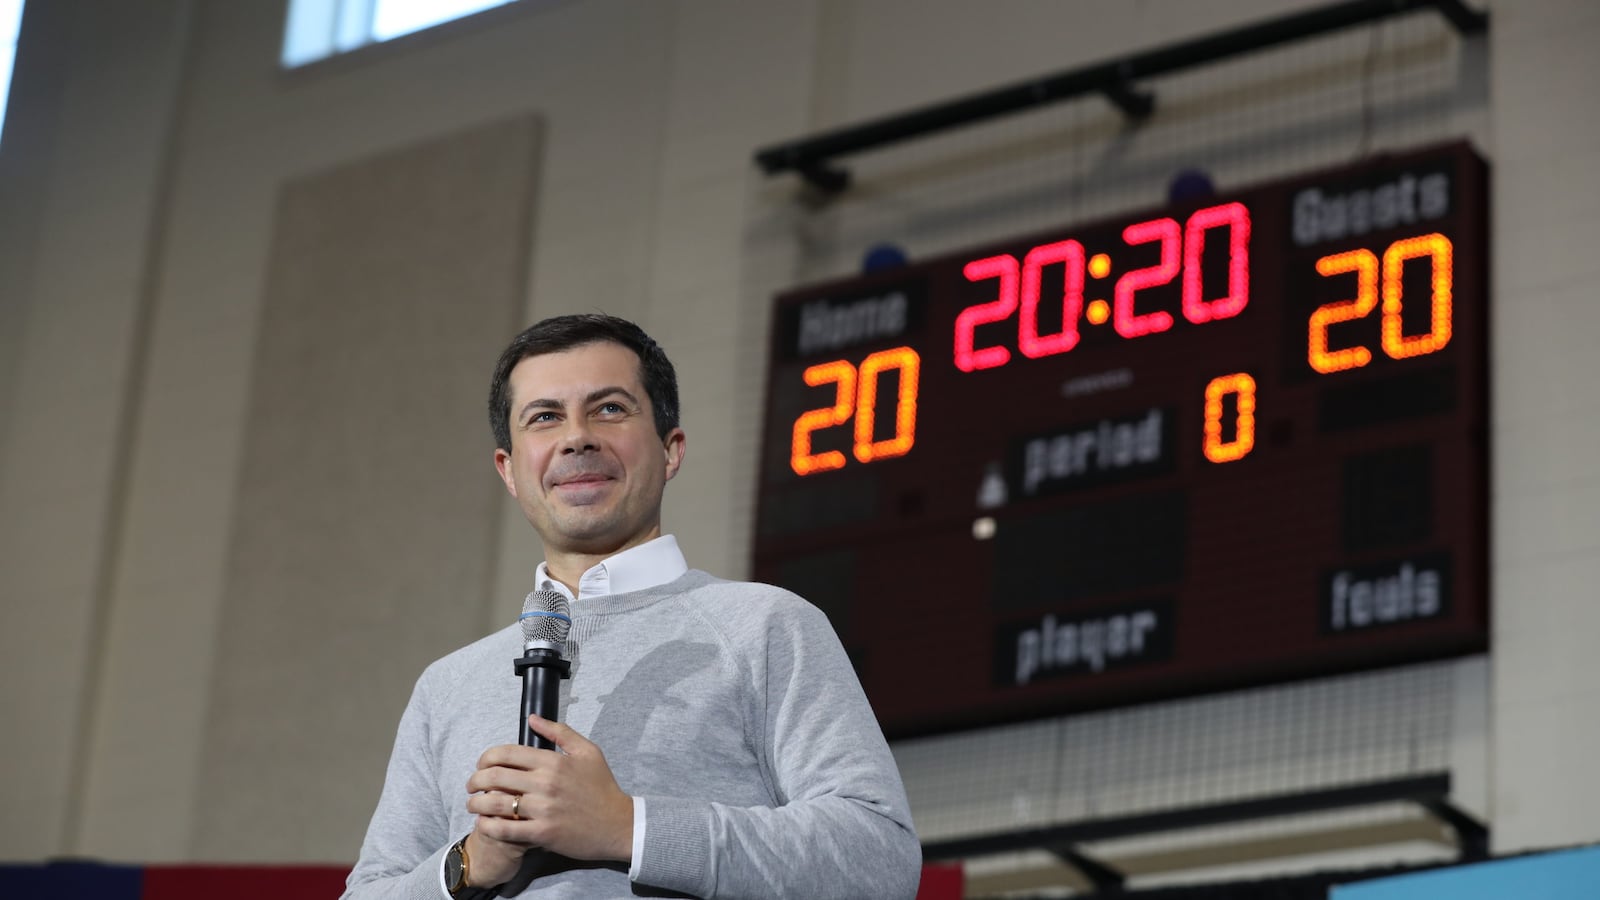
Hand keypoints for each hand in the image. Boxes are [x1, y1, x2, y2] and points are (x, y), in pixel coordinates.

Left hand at [463, 716, 633, 885]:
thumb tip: (533, 718)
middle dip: (475, 780)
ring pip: (496, 803)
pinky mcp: (543, 833)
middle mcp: (545, 783)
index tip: (481, 765)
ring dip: (476, 803)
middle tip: (472, 785)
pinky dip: (488, 826)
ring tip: (473, 805)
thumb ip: (560, 733)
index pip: (506, 753)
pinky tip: (484, 823)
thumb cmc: (603, 787)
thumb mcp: (588, 752)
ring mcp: (543, 810)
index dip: (486, 757)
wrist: (618, 824)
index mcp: (554, 761)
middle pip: (495, 777)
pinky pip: (505, 829)